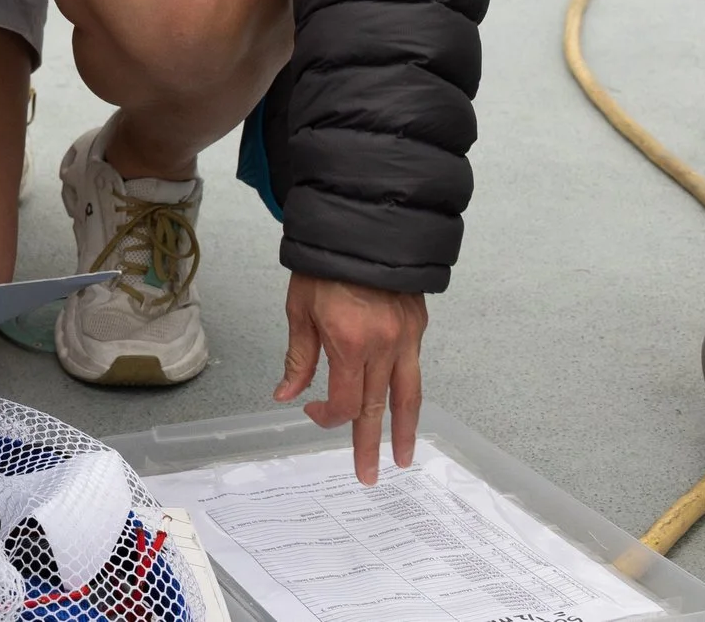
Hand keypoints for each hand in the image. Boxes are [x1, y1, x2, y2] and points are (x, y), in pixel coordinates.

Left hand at [275, 273, 428, 484]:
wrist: (360, 227)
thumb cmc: (322, 266)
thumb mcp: (299, 310)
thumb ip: (299, 358)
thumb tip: (286, 395)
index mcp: (350, 344)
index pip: (344, 401)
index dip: (327, 416)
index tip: (312, 412)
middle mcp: (384, 347)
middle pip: (377, 407)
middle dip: (370, 445)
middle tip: (369, 476)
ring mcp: (406, 338)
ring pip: (408, 395)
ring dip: (405, 430)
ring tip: (404, 458)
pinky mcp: (418, 327)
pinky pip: (413, 369)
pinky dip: (409, 393)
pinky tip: (403, 408)